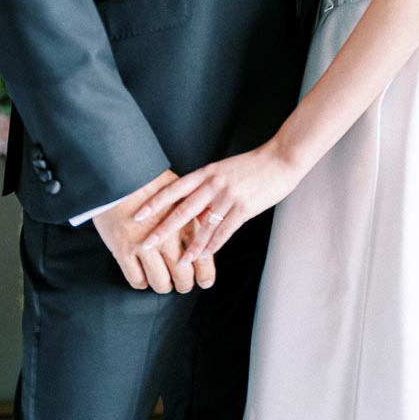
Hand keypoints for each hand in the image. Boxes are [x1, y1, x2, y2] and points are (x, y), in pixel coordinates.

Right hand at [92, 169, 215, 293]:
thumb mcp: (181, 192)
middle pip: (183, 276)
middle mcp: (167, 237)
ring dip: (164, 286)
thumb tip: (210, 229)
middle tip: (183, 284)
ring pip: (161, 283)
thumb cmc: (151, 182)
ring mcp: (144, 245)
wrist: (119, 175)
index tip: (204, 281)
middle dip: (185, 285)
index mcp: (185, 222)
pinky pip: (137, 280)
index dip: (205, 275)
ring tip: (164, 282)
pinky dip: (142, 283)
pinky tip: (144, 276)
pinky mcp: (123, 250)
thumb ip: (196, 212)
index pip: (203, 258)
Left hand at [133, 143, 299, 263]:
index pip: (174, 189)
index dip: (155, 202)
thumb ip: (208, 187)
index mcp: (207, 172)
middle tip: (145, 242)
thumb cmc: (252, 165)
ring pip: (202, 226)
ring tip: (177, 261)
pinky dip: (213, 246)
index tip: (138, 213)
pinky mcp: (244, 208)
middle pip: (182, 210)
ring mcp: (228, 196)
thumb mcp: (224, 170)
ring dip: (189, 246)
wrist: (280, 158)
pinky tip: (204, 256)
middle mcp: (213, 183)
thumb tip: (193, 207)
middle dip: (162, 228)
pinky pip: (224, 231)